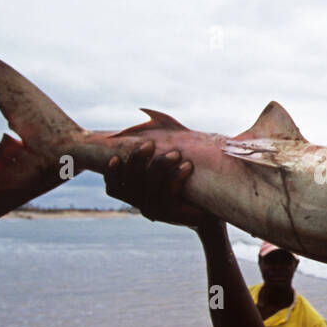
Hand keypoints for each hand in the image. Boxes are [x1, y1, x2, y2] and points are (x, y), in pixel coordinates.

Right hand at [103, 142, 218, 228]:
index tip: (116, 156)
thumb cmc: (191, 177)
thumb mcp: (171, 157)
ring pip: (149, 186)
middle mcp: (141, 203)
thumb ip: (157, 142)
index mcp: (136, 192)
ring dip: (160, 166)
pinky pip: (168, 194)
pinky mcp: (171, 215)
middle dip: (137, 160)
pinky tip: (187, 165)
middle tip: (150, 144)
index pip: (113, 187)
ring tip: (176, 153)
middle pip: (130, 182)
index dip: (111, 173)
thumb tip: (145, 112)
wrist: (215, 204)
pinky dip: (176, 177)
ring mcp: (155, 210)